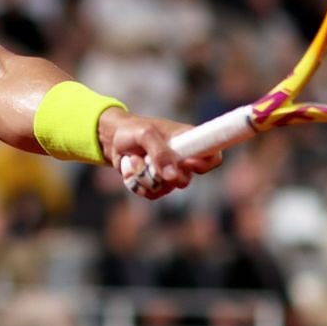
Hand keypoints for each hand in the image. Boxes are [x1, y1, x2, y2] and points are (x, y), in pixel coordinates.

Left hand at [100, 109, 222, 199]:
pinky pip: (153, 194)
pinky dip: (139, 184)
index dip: (206, 164)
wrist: (113, 140)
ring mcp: (170, 174)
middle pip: (186, 180)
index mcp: (189, 140)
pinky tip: (132, 170)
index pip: (213, 155)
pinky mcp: (156, 184)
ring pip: (167, 189)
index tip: (187, 163)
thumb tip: (173, 176)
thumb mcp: (145, 135)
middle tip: (151, 162)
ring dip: (147, 177)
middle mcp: (183, 159)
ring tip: (136, 160)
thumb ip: (160, 152)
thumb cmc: (133, 130)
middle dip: (166, 175)